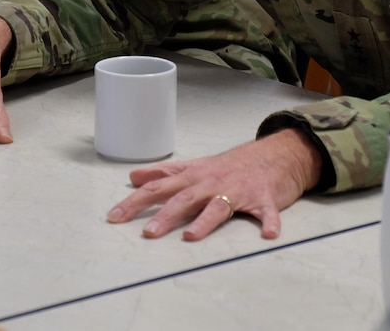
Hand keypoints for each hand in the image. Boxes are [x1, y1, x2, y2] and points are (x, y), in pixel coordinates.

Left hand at [105, 129, 321, 240]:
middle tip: (148, 233)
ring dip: (205, 222)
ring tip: (190, 236)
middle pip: (185, 199)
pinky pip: (266, 213)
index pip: (159, 188)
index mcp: (194, 177)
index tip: (114, 217)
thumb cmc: (232, 164)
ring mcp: (238, 191)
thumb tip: (133, 177)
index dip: (135, 202)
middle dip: (165, 215)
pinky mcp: (264, 199)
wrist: (275, 154)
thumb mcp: (196, 166)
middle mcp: (212, 183)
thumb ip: (164, 174)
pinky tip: (269, 235)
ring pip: (219, 207)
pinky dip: (269, 222)